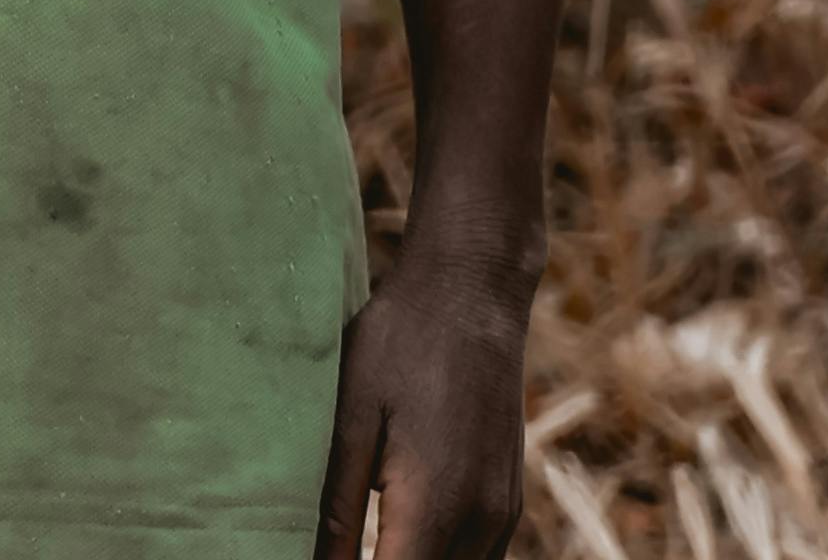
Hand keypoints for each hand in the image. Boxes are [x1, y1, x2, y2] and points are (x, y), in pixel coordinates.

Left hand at [321, 244, 533, 559]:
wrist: (473, 294)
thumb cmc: (399, 344)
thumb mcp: (351, 417)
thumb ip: (337, 503)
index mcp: (435, 505)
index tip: (319, 559)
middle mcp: (481, 521)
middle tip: (331, 547)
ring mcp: (502, 514)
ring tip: (361, 543)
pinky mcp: (508, 501)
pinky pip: (478, 559)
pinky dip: (437, 559)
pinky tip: (397, 542)